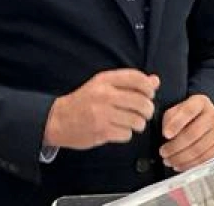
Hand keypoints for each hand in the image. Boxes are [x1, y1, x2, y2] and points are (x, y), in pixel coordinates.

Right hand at [43, 69, 158, 150]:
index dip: (148, 88)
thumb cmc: (84, 102)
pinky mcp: (102, 131)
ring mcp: (103, 114)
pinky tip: (118, 130)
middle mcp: (104, 95)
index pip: (137, 78)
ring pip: (137, 120)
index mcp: (105, 80)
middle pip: (142, 102)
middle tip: (143, 113)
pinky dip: (126, 134)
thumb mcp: (103, 86)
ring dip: (138, 124)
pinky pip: (127, 134)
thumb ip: (129, 83)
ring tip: (130, 123)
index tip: (149, 94)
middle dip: (148, 110)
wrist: (58, 119)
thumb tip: (155, 80)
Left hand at [158, 94, 213, 170]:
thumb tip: (167, 134)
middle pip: (193, 133)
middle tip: (163, 152)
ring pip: (198, 148)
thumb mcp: (176, 110)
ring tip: (169, 161)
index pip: (188, 111)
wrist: (207, 119)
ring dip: (181, 158)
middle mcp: (213, 115)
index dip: (176, 123)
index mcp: (200, 102)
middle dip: (175, 146)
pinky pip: (205, 158)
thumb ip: (170, 118)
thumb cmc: (188, 116)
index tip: (165, 134)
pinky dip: (190, 164)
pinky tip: (179, 165)